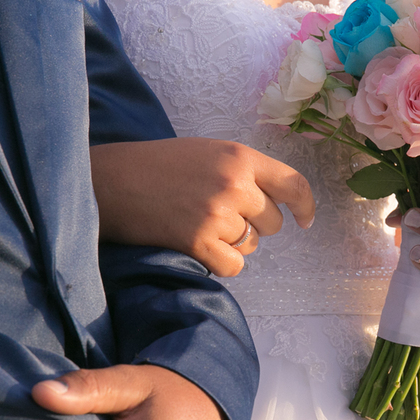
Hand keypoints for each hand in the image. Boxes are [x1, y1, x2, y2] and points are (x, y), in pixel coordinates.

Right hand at [91, 138, 315, 276]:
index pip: (293, 184)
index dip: (305, 206)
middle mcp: (234, 184)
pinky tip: (196, 245)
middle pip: (272, 222)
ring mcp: (217, 214)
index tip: (305, 221)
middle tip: (218, 214)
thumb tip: (278, 204)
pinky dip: (219, 263)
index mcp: (240, 157)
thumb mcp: (208, 153)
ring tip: (198, 223)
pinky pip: (232, 266)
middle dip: (254, 225)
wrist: (113, 182)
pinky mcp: (198, 242)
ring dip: (231, 242)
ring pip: (250, 244)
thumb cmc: (160, 166)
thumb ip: (244, 172)